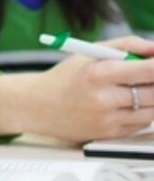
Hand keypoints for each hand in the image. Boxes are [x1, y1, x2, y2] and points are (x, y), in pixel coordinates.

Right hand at [0, 36, 153, 142]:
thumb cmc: (65, 77)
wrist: (38, 105)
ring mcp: (107, 120)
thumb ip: (126, 46)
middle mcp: (103, 98)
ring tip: (136, 90)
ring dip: (151, 99)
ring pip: (153, 111)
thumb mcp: (90, 53)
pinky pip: (141, 124)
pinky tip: (125, 105)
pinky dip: (141, 113)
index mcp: (97, 73)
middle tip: (148, 77)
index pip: (148, 70)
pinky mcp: (110, 135)